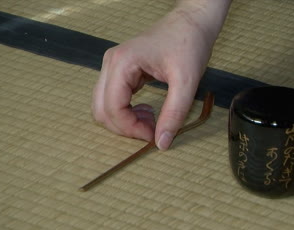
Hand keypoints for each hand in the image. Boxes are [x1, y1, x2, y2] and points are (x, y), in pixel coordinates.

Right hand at [92, 0, 230, 149]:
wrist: (192, 22)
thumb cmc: (189, 44)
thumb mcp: (186, 82)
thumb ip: (174, 114)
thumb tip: (161, 143)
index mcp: (122, 63)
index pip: (112, 108)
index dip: (130, 129)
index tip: (153, 136)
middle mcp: (111, 64)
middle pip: (101, 110)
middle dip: (124, 128)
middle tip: (151, 132)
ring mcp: (113, 66)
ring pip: (104, 106)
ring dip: (124, 121)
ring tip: (151, 122)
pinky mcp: (121, 70)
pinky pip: (113, 98)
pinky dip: (127, 112)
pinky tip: (148, 112)